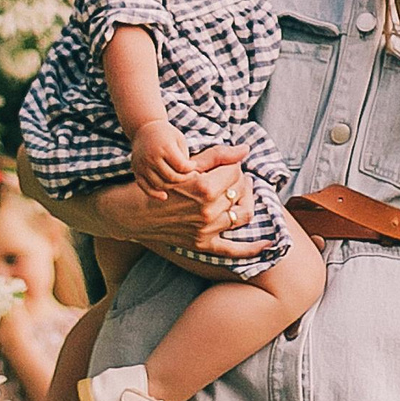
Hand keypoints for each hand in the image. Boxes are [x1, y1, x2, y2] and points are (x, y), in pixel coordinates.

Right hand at [94, 143, 263, 259]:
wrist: (131, 212)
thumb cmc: (158, 183)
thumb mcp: (185, 165)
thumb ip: (217, 156)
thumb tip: (246, 150)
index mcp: (205, 187)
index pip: (235, 171)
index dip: (231, 164)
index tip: (224, 163)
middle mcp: (209, 211)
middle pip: (240, 189)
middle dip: (239, 179)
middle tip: (231, 175)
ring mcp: (207, 230)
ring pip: (242, 214)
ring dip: (246, 200)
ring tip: (241, 193)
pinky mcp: (202, 244)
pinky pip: (233, 250)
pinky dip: (252, 249)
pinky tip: (268, 244)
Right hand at [129, 121, 198, 193]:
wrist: (144, 128)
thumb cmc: (166, 134)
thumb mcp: (179, 139)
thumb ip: (184, 158)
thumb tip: (189, 176)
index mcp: (164, 147)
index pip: (181, 167)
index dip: (191, 169)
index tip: (193, 165)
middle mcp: (151, 157)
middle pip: (172, 178)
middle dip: (185, 179)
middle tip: (189, 175)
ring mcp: (142, 165)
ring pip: (160, 185)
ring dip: (173, 186)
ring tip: (179, 179)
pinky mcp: (136, 171)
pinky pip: (145, 187)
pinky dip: (154, 194)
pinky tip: (164, 196)